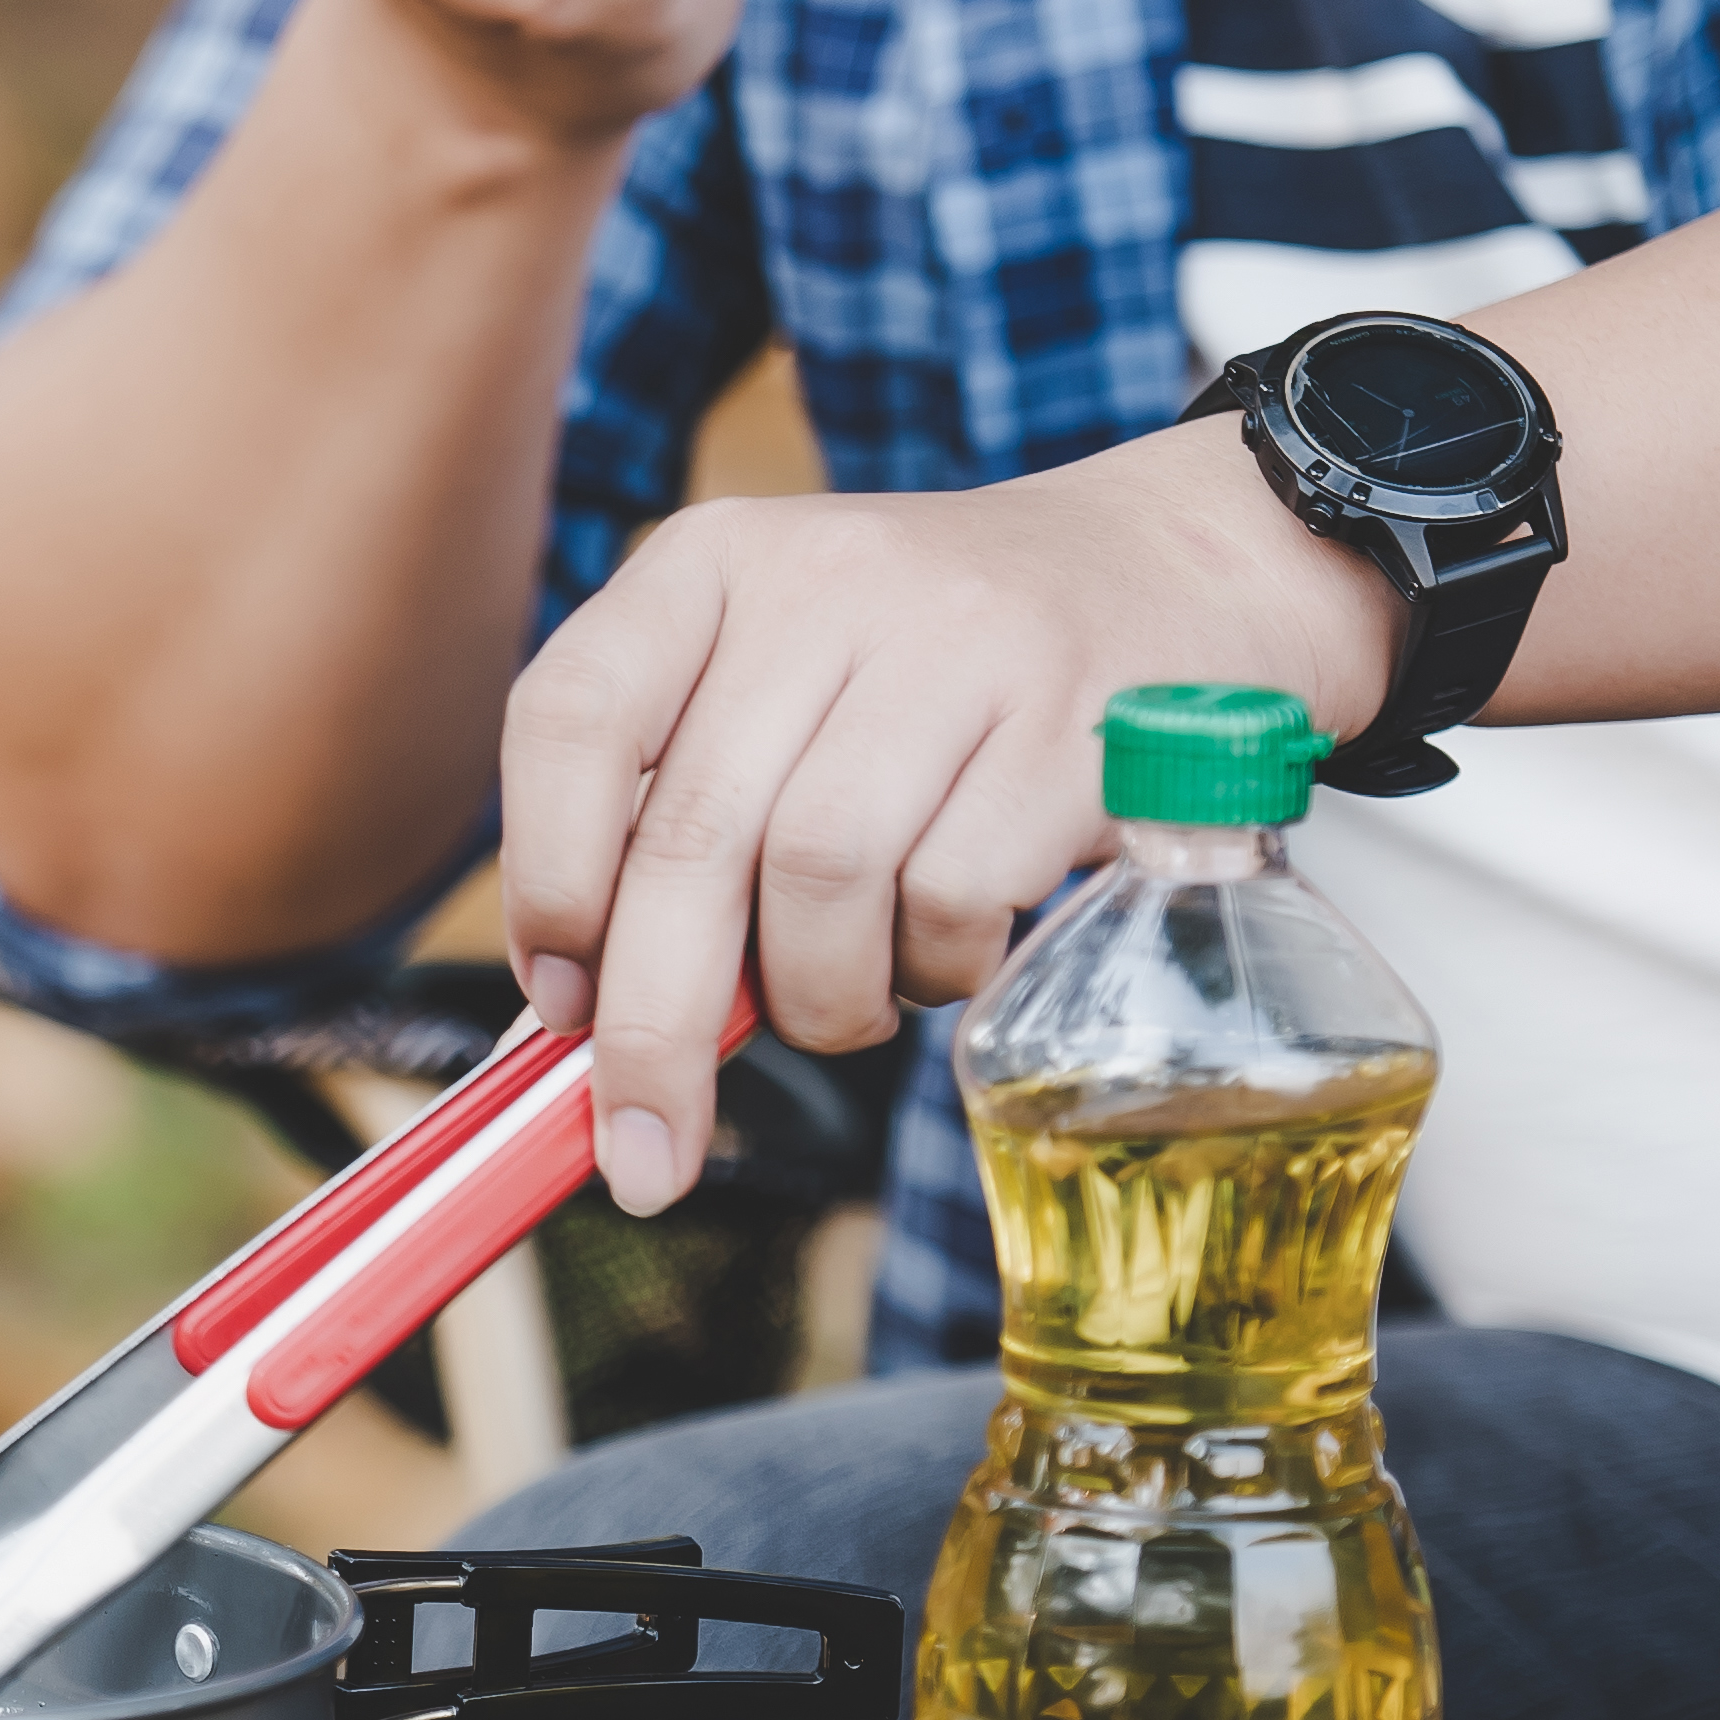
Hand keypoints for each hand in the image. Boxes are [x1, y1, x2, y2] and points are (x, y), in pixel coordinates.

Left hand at [496, 426, 1400, 1204]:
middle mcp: (822, 581)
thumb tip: (581, 1022)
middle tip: (645, 1155)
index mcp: (713, 564)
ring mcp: (954, 641)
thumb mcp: (785, 686)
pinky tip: (946, 953)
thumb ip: (676, 816)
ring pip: (818, 879)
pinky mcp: (1068, 721)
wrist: (1173, 573)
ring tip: (845, 1003)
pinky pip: (947, 900)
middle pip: (689, 838)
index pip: (571, 713)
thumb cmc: (935, 679)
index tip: (560, 1006)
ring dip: (817, 997)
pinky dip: (930, 969)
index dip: (545, 877)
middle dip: (653, 1030)